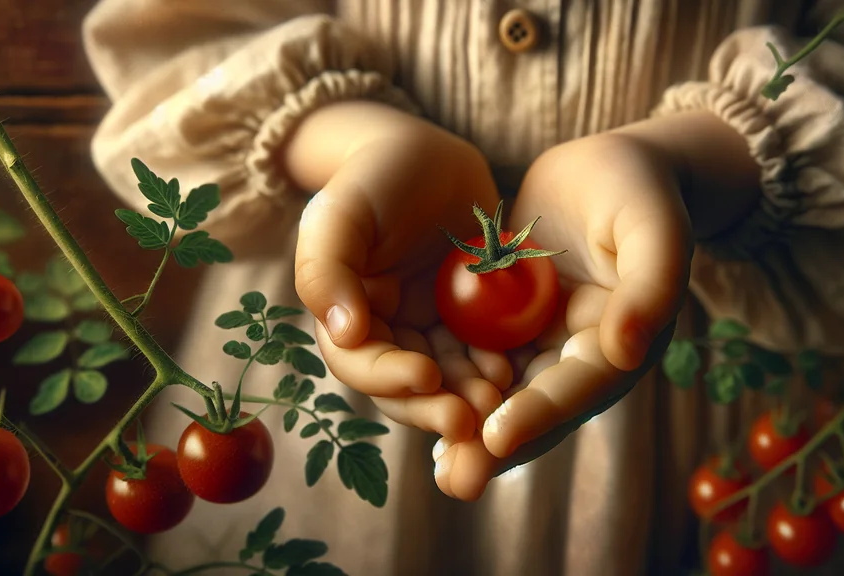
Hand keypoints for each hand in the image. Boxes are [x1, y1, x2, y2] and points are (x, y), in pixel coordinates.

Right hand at [288, 101, 508, 441]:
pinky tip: (516, 369)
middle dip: (436, 406)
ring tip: (499, 400)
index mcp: (346, 316)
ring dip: (470, 396)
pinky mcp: (473, 321)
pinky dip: (497, 366)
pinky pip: (484, 352)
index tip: (426, 377)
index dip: (389, 378)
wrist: (430, 156)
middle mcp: (388, 333)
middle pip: (405, 388)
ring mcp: (432, 329)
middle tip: (471, 418)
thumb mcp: (340, 213)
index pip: (360, 363)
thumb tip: (345, 333)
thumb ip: (327, 269)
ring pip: (449, 379)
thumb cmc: (374, 177)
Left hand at [433, 131, 694, 500]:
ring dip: (473, 433)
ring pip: (508, 396)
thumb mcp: (655, 228)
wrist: (612, 167)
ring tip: (438, 469)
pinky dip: (457, 387)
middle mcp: (586, 355)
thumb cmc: (641, 190)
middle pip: (541, 408)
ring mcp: (547, 342)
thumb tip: (623, 351)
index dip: (541, 412)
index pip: (581, 384)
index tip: (497, 436)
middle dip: (498, 446)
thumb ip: (650, 287)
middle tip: (456, 480)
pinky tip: (419, 409)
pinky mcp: (515, 324)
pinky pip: (484, 362)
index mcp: (626, 342)